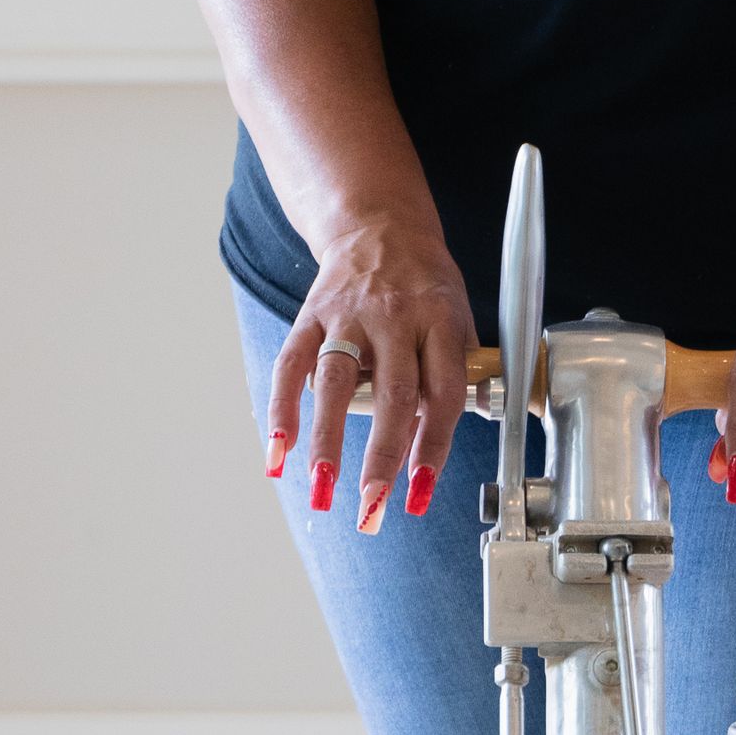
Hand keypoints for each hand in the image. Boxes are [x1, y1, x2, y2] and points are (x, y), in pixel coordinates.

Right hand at [266, 223, 476, 531]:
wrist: (379, 225)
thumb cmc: (425, 281)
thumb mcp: (458, 314)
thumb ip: (456, 371)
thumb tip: (454, 436)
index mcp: (439, 319)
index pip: (443, 389)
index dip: (433, 444)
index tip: (421, 491)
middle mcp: (395, 316)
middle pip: (393, 393)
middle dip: (382, 458)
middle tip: (373, 509)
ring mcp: (349, 314)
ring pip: (338, 382)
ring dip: (328, 441)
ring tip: (322, 491)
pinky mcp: (313, 315)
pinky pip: (293, 364)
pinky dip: (282, 409)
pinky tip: (277, 451)